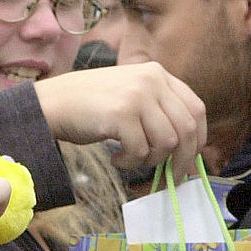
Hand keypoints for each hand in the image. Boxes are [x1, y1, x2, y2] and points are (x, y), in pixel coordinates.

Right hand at [35, 62, 206, 177]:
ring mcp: (137, 95)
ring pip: (166, 142)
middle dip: (182, 159)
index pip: (196, 108)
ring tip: (131, 158)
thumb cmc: (92, 106)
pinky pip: (141, 151)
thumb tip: (189, 150)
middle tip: (172, 176)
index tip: (191, 159)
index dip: (198, 138)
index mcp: (158, 74)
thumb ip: (159, 111)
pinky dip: (131, 162)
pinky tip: (116, 157)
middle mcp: (151, 80)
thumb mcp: (132, 94)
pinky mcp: (121, 114)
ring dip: (151, 160)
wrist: (52, 103)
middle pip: (186, 128)